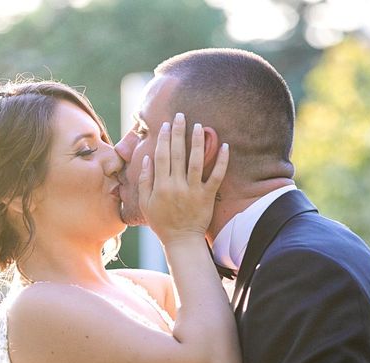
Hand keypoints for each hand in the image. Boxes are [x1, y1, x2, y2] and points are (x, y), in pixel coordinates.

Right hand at [138, 113, 228, 242]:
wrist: (181, 240)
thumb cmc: (161, 222)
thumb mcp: (145, 203)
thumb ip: (145, 180)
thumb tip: (148, 158)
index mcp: (161, 186)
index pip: (162, 156)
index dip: (164, 139)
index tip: (167, 124)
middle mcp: (177, 186)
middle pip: (178, 154)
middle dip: (179, 133)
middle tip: (182, 116)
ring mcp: (193, 190)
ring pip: (196, 161)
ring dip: (198, 142)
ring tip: (200, 126)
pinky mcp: (207, 196)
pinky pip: (216, 176)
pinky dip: (221, 161)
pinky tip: (225, 146)